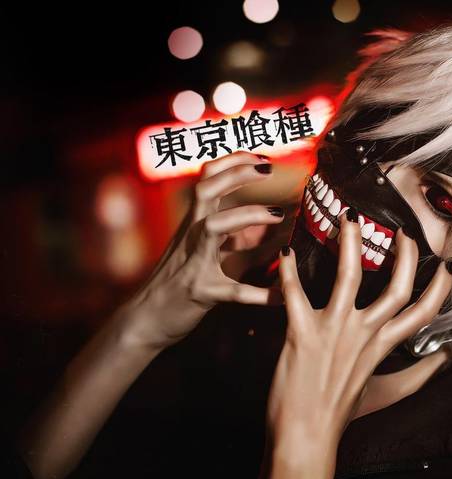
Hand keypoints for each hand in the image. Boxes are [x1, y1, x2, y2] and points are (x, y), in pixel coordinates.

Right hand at [128, 151, 284, 349]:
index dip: (233, 163)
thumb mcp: (206, 255)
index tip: (262, 158)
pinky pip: (233, 291)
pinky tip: (280, 296)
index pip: (207, 179)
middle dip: (237, 173)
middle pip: (206, 190)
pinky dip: (259, 294)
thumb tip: (271, 227)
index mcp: (193, 225)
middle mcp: (191, 237)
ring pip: (214, 227)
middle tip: (269, 168)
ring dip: (247, 216)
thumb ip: (235, 240)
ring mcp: (193, 262)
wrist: (144, 321)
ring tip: (278, 214)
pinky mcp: (200, 293)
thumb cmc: (177, 284)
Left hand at [261, 211, 451, 478]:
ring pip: (350, 277)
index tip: (446, 266)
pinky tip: (286, 252)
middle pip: (398, 288)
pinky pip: (294, 294)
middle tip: (402, 231)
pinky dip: (288, 271)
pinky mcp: (302, 333)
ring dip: (350, 243)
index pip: (422, 312)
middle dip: (406, 255)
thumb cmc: (340, 414)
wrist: (305, 437)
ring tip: (349, 218)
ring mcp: (334, 332)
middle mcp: (364, 334)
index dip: (438, 287)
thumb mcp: (386, 393)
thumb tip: (445, 360)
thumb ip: (418, 375)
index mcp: (383, 345)